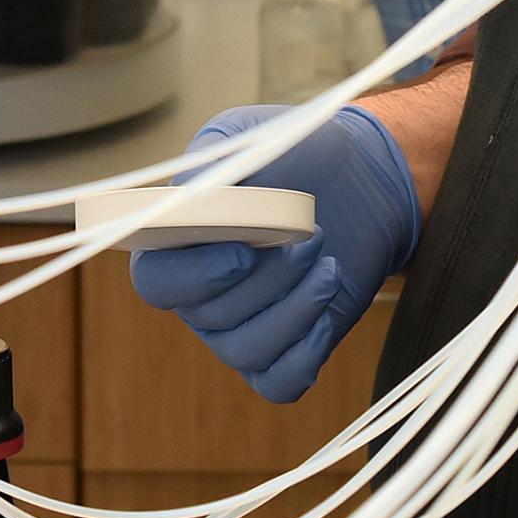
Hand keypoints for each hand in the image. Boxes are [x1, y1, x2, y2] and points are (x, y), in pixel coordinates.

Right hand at [127, 105, 419, 403]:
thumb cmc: (295, 154)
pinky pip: (278, 382)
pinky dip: (304, 353)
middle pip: (210, 317)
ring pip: (246, 350)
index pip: (156, 283)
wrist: (361, 178)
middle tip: (310, 238)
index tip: (242, 254)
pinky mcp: (284, 349)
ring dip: (293, 310)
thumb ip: (210, 160)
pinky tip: (326, 311)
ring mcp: (239, 328)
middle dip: (268, 280)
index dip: (193, 278)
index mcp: (177, 244)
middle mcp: (200, 295)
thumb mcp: (249, 136)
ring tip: (327, 266)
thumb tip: (186, 194)